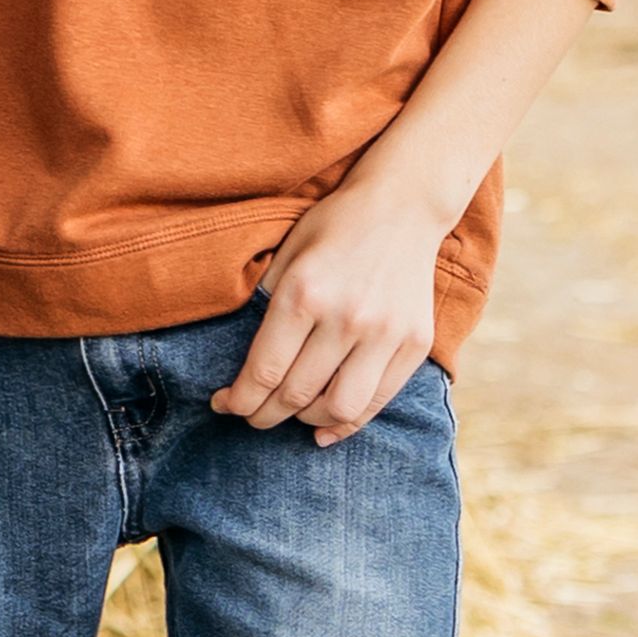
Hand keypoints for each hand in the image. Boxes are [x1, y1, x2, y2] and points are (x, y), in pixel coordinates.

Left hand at [216, 176, 454, 443]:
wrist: (402, 208)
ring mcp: (386, 335)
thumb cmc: (333, 227)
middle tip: (249, 416)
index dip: (239, 399)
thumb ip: (266, 304)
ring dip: (305, 422)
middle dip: (263, 415)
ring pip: (340, 408)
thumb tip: (241, 360)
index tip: (223, 405)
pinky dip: (348, 424)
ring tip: (288, 415)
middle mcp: (346, 318)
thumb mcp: (286, 254)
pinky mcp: (414, 344)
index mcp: (304, 293)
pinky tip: (324, 429)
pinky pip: (378, 401)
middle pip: (297, 394)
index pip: (264, 370)